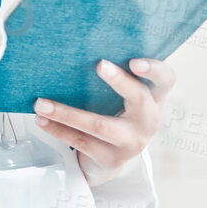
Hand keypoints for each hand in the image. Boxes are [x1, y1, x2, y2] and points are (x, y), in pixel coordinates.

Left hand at [34, 57, 174, 182]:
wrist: (110, 155)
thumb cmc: (112, 111)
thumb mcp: (118, 95)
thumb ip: (110, 76)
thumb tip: (74, 48)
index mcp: (153, 98)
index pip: (165, 79)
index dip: (155, 69)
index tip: (135, 61)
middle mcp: (148, 120)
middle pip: (140, 98)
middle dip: (119, 81)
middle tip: (99, 64)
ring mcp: (132, 142)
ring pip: (100, 125)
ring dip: (67, 113)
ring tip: (41, 103)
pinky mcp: (112, 159)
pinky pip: (82, 142)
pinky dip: (58, 129)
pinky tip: (41, 120)